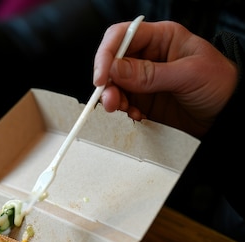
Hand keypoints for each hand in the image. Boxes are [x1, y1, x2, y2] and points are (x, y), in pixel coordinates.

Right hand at [93, 21, 237, 137]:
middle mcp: (150, 56)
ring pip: (115, 84)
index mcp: (162, 38)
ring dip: (113, 98)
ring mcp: (146, 79)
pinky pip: (123, 102)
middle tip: (109, 99)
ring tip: (121, 108)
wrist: (230, 114)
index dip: (107, 54)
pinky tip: (136, 114)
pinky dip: (124, 110)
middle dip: (107, 82)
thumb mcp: (189, 75)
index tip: (102, 76)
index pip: (122, 36)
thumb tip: (116, 70)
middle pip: (113, 62)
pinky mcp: (145, 99)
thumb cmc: (222, 84)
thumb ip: (150, 74)